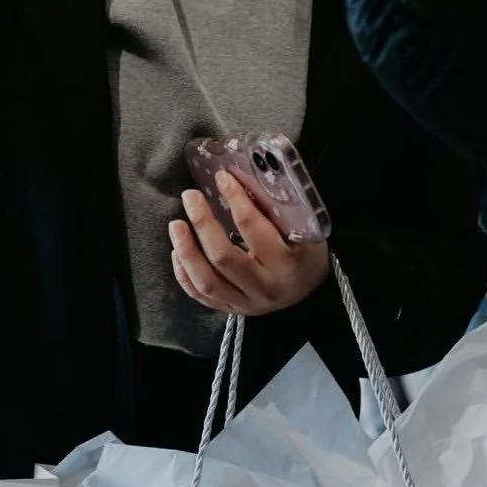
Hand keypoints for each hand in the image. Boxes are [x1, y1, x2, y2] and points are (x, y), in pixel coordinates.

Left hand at [169, 172, 329, 316]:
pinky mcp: (233, 309)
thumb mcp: (302, 229)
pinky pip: (201, 296)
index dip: (234, 199)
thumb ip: (273, 209)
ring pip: (207, 283)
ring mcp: (247, 302)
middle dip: (202, 223)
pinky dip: (184, 274)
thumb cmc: (305, 252)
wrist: (311, 290)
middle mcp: (264, 287)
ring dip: (187, 251)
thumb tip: (238, 179)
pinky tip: (177, 252)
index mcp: (285, 263)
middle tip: (190, 197)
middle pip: (223, 257)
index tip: (222, 178)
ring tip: (176, 225)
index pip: (252, 228)